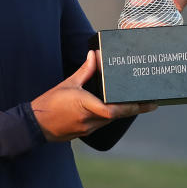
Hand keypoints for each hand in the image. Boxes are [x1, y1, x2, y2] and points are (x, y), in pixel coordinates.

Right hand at [30, 51, 157, 141]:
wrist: (36, 125)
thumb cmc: (50, 103)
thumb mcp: (68, 83)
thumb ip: (84, 70)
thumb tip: (94, 55)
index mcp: (84, 106)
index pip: (112, 110)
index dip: (129, 107)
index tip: (144, 103)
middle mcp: (88, 120)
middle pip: (117, 115)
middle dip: (133, 109)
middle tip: (149, 103)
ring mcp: (88, 128)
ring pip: (111, 120)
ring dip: (123, 112)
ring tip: (137, 104)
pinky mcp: (86, 132)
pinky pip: (103, 123)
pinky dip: (112, 116)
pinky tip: (117, 109)